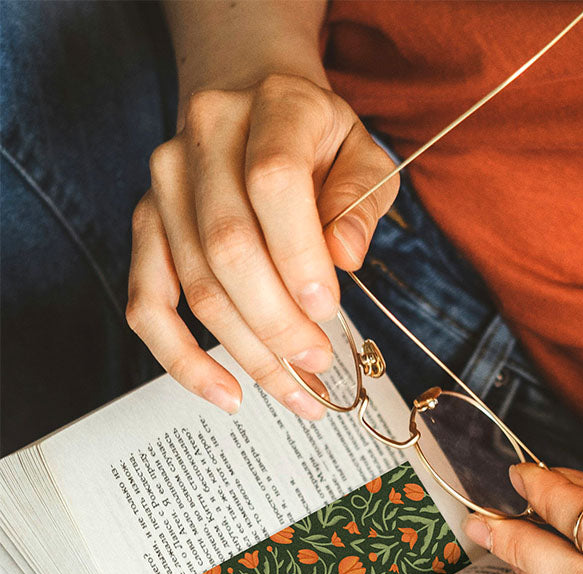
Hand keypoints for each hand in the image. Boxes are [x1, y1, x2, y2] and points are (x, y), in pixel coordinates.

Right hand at [127, 72, 396, 417]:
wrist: (254, 99)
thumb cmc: (320, 142)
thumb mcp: (365, 156)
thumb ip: (360, 202)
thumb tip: (344, 257)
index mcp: (272, 107)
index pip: (274, 182)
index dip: (300, 255)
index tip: (328, 309)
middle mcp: (204, 138)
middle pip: (228, 247)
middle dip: (278, 321)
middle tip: (319, 362)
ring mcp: (165, 183)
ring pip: (197, 286)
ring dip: (249, 352)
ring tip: (299, 392)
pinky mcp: (147, 225)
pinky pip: (147, 303)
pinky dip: (183, 358)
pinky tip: (228, 394)